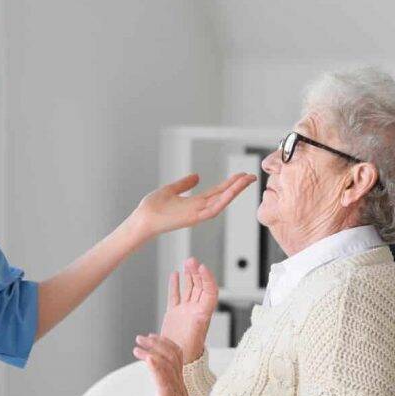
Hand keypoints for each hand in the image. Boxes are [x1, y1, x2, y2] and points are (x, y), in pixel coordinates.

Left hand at [130, 173, 255, 238]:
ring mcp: (197, 215)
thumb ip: (184, 184)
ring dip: (235, 192)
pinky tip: (232, 192)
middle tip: (252, 176)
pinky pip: (212, 210)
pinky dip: (223, 201)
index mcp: (194, 203)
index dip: (230, 184)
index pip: (217, 192)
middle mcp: (199, 209)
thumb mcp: (170, 190)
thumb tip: (196, 176)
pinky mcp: (192, 218)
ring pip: (221, 203)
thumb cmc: (151, 208)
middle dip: (238, 187)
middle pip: (223, 197)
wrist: (142, 219)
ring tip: (247, 180)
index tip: (241, 175)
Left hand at [134, 334, 193, 395]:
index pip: (177, 356)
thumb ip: (167, 385)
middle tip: (140, 338)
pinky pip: (165, 381)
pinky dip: (156, 367)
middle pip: (172, 355)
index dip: (165, 342)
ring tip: (137, 347)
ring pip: (169, 364)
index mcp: (180, 382)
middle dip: (156, 343)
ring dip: (151, 352)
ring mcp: (176, 391)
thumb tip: (158, 375)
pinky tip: (148, 358)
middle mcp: (180, 384)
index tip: (152, 335)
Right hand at [160, 258, 218, 363]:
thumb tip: (199, 315)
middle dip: (197, 273)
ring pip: (189, 289)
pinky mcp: (174, 314)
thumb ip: (197, 325)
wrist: (178, 364)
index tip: (201, 267)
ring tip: (187, 263)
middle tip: (192, 261)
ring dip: (188, 275)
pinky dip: (175, 285)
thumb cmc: (188, 355)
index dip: (207, 278)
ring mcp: (185, 312)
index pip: (209, 291)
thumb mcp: (196, 338)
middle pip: (200, 287)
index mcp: (203, 315)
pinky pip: (175, 296)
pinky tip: (175, 274)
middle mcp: (195, 311)